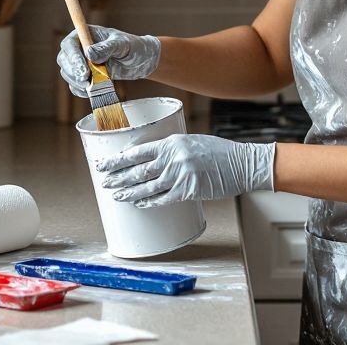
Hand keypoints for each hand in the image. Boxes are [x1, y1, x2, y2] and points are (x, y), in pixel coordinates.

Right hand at [57, 25, 160, 96]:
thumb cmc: (132, 47)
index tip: (83, 70)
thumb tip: (89, 53)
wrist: (140, 61)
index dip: (73, 58)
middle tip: (87, 82)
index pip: (69, 44)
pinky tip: (92, 92)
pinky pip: (75, 85)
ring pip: (67, 73)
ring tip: (93, 86)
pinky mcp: (85, 76)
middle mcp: (79, 48)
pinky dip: (80, 91)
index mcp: (85, 34)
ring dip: (77, 83)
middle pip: (64, 60)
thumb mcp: (123, 45)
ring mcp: (80, 63)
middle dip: (73, 73)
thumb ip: (107, 48)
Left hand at [95, 134, 275, 207]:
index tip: (105, 163)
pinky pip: (163, 199)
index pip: (137, 151)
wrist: (242, 163)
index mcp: (171, 142)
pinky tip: (140, 204)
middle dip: (118, 177)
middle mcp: (173, 157)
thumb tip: (152, 161)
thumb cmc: (219, 152)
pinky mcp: (188, 190)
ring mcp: (180, 175)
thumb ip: (171, 150)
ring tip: (117, 196)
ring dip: (130, 192)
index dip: (118, 159)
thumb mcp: (191, 142)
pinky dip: (150, 202)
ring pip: (147, 187)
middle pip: (137, 170)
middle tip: (105, 182)